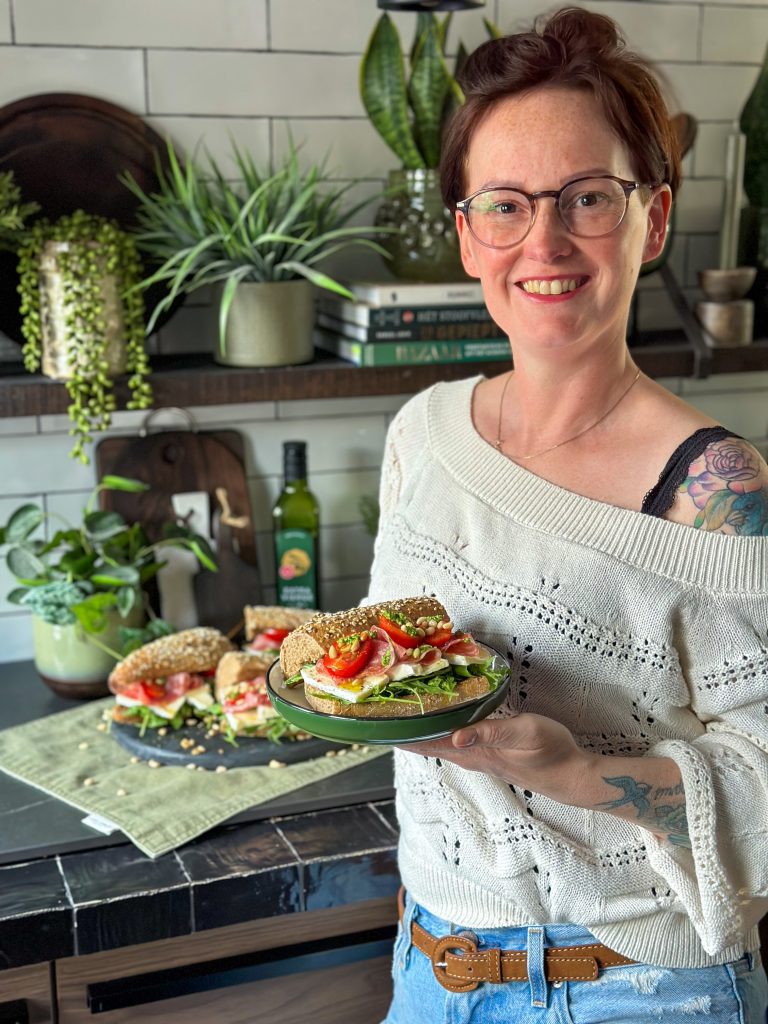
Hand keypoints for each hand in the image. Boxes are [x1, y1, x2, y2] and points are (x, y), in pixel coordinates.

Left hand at [398, 712, 591, 805]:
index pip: (431, 743)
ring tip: (403, 720)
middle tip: (383, 717)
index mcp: (476, 752)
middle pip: (430, 745)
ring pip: (442, 745)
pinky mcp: (491, 756)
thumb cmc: (551, 751)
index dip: (406, 735)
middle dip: (407, 732)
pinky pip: (456, 743)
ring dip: (422, 734)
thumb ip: (490, 731)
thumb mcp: (524, 731)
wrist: (573, 776)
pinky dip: (442, 733)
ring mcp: (482, 758)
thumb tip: (455, 737)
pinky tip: (441, 725)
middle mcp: (473, 757)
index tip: (380, 726)